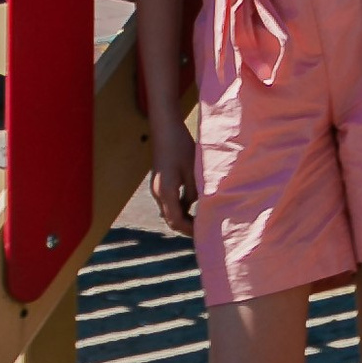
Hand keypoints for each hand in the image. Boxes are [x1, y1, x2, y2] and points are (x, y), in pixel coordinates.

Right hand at [148, 110, 198, 238]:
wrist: (164, 129)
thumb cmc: (180, 147)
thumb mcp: (192, 171)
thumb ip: (195, 192)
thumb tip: (196, 206)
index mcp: (166, 192)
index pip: (176, 221)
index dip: (190, 230)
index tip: (204, 233)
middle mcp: (158, 193)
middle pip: (171, 219)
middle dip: (186, 227)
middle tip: (204, 230)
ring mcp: (157, 188)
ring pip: (169, 211)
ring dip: (183, 218)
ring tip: (201, 219)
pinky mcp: (159, 183)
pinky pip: (169, 202)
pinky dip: (180, 208)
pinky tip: (193, 205)